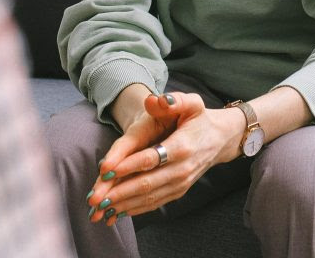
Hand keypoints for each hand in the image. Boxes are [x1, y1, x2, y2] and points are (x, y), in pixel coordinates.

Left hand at [87, 93, 243, 225]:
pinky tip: (115, 213)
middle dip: (118, 193)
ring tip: (98, 210)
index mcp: (183, 146)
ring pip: (148, 197)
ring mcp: (180, 183)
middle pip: (147, 183)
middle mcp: (182, 169)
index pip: (151, 158)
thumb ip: (175, 100)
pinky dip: (134, 209)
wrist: (220, 139)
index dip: (128, 165)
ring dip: (122, 205)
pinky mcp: (177, 192)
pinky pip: (154, 203)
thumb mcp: (192, 103)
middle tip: (94, 199)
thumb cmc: (199, 119)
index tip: (105, 171)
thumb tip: (155, 100)